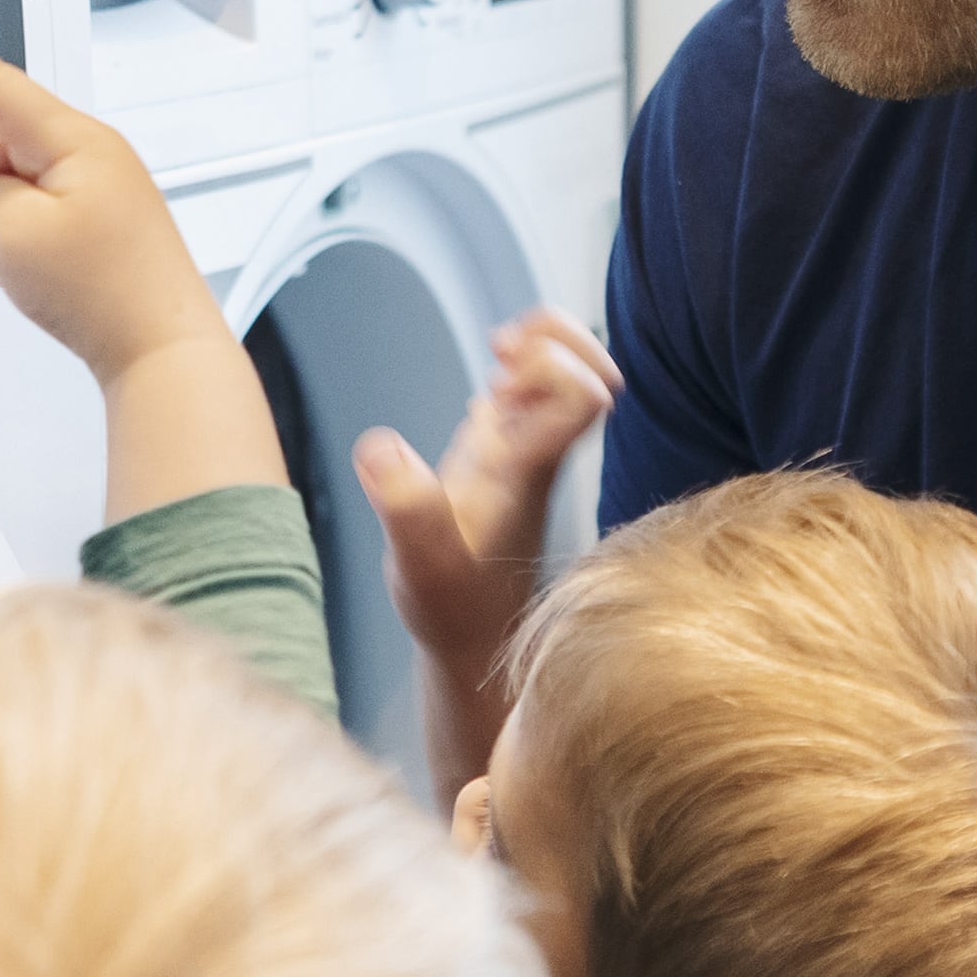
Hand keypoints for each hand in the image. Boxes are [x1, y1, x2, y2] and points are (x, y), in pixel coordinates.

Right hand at [0, 0, 228, 385]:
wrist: (160, 354)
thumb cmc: (108, 295)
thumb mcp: (12, 233)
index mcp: (70, 137)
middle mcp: (81, 149)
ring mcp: (83, 183)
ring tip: (15, 271)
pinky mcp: (82, 215)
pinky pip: (14, 213)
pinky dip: (3, 246)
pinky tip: (27, 275)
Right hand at [351, 308, 617, 792]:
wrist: (472, 637)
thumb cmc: (450, 605)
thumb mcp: (419, 562)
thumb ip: (407, 508)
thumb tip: (379, 449)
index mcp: (533, 468)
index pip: (585, 392)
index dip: (548, 366)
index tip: (496, 383)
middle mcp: (543, 451)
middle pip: (596, 369)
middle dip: (553, 338)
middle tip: (501, 353)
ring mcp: (531, 450)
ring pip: (573, 374)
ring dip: (539, 348)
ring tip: (496, 358)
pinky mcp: (511, 456)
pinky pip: (539, 393)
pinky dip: (519, 370)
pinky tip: (489, 387)